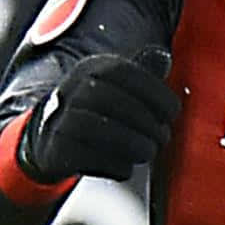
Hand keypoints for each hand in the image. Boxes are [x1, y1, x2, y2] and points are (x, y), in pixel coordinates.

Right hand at [18, 47, 177, 182]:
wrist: (51, 138)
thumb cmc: (99, 111)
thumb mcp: (120, 86)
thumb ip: (145, 73)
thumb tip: (164, 57)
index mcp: (92, 68)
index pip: (125, 72)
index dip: (156, 92)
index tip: (173, 113)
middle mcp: (72, 90)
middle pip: (112, 101)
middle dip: (146, 122)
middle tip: (163, 137)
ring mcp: (60, 119)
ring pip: (99, 130)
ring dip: (134, 144)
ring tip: (148, 151)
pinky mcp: (56, 150)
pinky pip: (89, 158)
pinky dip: (114, 165)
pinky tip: (127, 167)